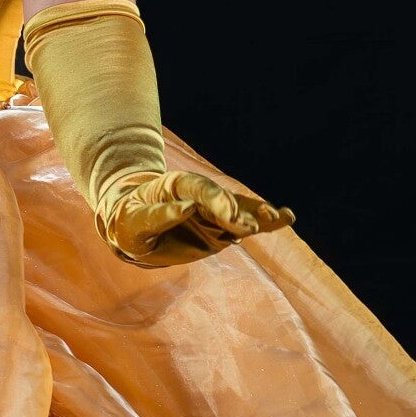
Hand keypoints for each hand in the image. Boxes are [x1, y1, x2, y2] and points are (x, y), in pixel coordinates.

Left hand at [100, 167, 293, 267]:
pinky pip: (245, 224)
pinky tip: (286, 219)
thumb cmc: (129, 224)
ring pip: (239, 209)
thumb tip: (187, 208)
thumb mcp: (134, 223)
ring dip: (259, 214)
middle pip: (223, 199)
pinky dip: (264, 223)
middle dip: (238, 212)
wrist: (134, 230)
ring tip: (281, 217)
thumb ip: (158, 216)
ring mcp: (212, 211)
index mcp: (177, 186)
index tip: (228, 216)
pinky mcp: (221, 228)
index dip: (216, 201)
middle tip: (250, 227)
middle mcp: (199, 195)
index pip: (200, 189)